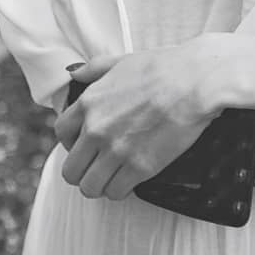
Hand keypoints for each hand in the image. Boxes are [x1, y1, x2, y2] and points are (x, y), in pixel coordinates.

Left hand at [51, 37, 224, 202]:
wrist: (194, 81)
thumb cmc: (162, 67)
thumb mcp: (121, 61)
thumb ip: (94, 69)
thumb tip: (74, 74)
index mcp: (89, 103)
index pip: (60, 134)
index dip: (71, 143)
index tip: (85, 144)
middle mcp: (96, 129)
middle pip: (71, 170)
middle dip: (83, 170)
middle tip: (99, 165)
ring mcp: (116, 151)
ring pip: (90, 188)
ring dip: (100, 184)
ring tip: (113, 175)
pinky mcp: (139, 167)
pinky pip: (116, 193)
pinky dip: (121, 189)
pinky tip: (130, 177)